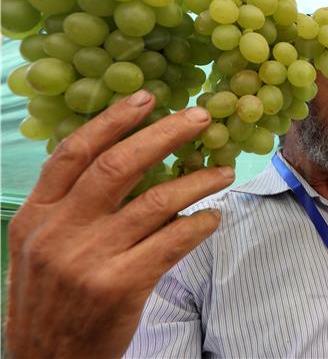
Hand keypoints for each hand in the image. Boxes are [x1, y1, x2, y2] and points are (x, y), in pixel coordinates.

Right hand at [6, 90, 234, 358]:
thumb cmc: (53, 299)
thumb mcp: (41, 247)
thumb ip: (72, 206)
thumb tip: (127, 157)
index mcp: (36, 216)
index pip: (73, 153)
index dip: (113, 120)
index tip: (148, 97)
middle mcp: (59, 232)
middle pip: (118, 166)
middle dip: (165, 135)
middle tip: (201, 119)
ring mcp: (89, 259)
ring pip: (156, 201)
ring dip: (198, 180)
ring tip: (225, 170)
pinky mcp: (120, 286)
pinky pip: (172, 242)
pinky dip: (199, 224)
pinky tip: (213, 218)